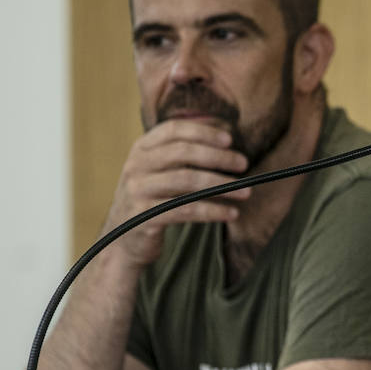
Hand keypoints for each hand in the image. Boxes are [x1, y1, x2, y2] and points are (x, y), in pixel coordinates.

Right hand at [107, 120, 250, 266]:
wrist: (124, 239)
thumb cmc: (153, 200)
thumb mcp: (158, 171)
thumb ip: (181, 155)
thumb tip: (224, 141)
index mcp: (141, 149)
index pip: (173, 130)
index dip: (203, 132)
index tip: (230, 140)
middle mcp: (136, 166)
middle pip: (183, 152)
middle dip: (218, 156)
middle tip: (243, 164)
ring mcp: (138, 190)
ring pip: (187, 180)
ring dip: (222, 185)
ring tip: (246, 192)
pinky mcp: (144, 216)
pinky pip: (186, 210)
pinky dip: (213, 211)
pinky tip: (231, 214)